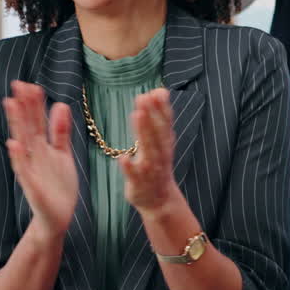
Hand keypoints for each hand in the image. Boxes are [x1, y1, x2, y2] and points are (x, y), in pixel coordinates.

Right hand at [3, 81, 77, 238]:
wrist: (57, 217)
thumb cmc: (58, 185)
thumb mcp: (63, 154)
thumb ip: (60, 132)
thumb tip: (60, 104)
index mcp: (43, 148)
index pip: (37, 122)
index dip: (34, 104)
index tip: (31, 84)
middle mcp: (35, 156)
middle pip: (28, 127)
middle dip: (24, 106)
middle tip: (17, 83)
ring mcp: (32, 170)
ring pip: (23, 143)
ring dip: (17, 124)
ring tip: (11, 103)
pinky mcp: (32, 187)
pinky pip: (24, 170)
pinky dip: (18, 157)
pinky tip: (13, 144)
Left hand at [118, 88, 183, 219]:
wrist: (160, 200)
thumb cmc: (157, 166)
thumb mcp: (161, 141)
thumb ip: (159, 117)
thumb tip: (159, 90)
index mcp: (165, 144)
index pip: (166, 123)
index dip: (162, 108)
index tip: (157, 92)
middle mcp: (160, 154)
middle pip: (157, 133)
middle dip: (152, 115)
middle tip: (144, 97)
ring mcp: (150, 169)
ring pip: (148, 150)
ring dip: (143, 133)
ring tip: (137, 115)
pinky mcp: (138, 183)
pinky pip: (134, 175)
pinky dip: (130, 167)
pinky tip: (123, 158)